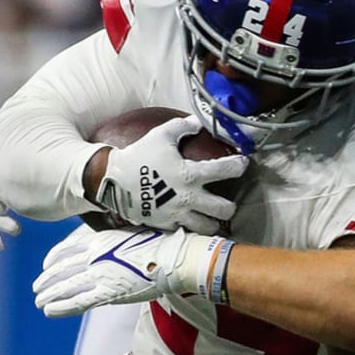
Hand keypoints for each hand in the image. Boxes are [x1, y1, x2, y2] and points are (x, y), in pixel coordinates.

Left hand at [32, 224, 228, 317]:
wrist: (174, 256)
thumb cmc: (161, 243)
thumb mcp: (132, 233)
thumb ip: (114, 241)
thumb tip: (111, 245)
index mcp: (99, 239)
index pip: (66, 248)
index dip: (53, 258)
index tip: (46, 265)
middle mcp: (94, 255)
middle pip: (61, 269)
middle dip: (46, 280)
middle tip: (36, 287)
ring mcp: (100, 275)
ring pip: (65, 286)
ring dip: (49, 295)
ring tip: (39, 301)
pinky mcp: (108, 293)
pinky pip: (78, 302)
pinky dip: (61, 307)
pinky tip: (50, 311)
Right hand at [97, 116, 247, 233]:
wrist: (112, 180)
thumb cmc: (139, 156)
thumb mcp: (160, 135)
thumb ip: (182, 127)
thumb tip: (198, 123)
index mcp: (190, 174)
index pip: (226, 171)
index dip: (239, 166)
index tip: (242, 164)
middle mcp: (188, 197)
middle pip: (224, 209)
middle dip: (230, 206)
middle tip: (228, 202)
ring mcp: (177, 213)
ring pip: (208, 227)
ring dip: (214, 222)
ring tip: (212, 217)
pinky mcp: (165, 224)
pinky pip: (187, 232)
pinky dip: (193, 228)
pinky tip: (192, 222)